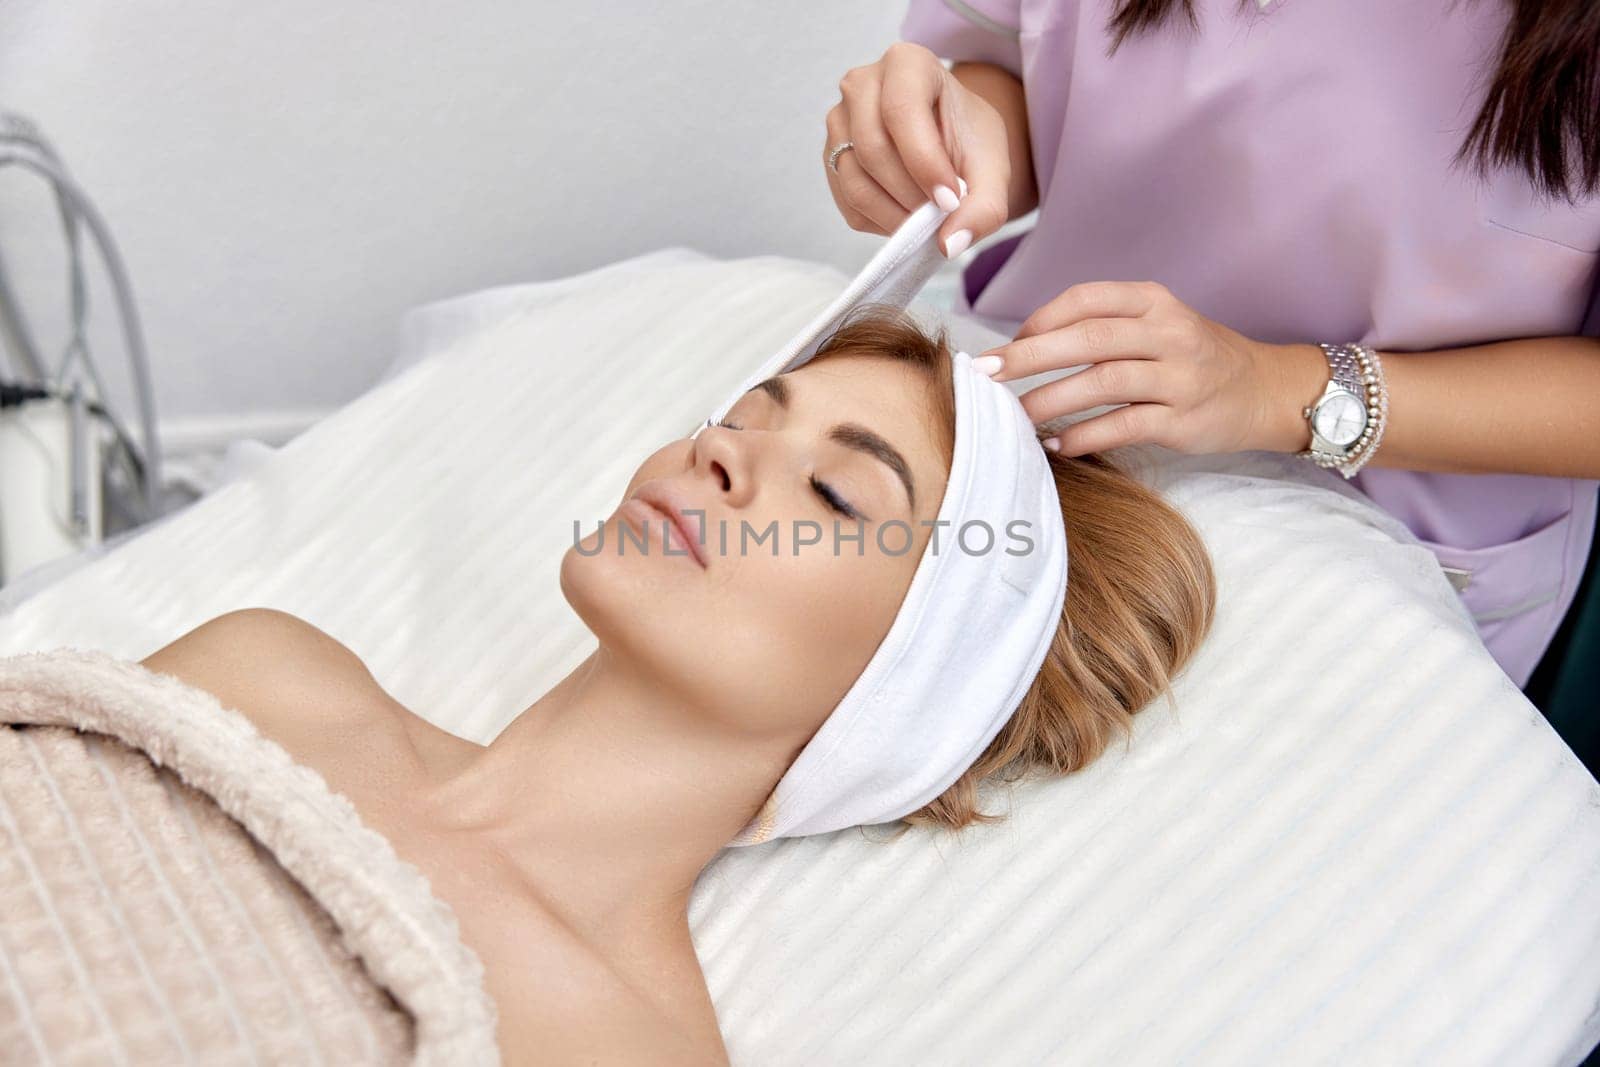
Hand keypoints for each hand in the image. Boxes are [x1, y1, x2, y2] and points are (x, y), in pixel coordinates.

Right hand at [825, 42, 1012, 256]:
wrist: (952, 145)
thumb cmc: (970, 143)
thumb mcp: (993, 169)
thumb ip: (985, 207)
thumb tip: (950, 245)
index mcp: (906, 63)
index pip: (901, 111)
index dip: (924, 163)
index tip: (951, 200)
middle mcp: (862, 85)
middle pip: (872, 149)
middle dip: (910, 195)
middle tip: (941, 213)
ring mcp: (839, 122)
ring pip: (855, 182)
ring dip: (895, 214)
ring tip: (927, 217)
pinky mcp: (832, 159)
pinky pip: (848, 203)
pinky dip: (881, 221)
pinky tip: (907, 213)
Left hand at [975, 280, 1325, 455]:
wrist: (1266, 391)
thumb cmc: (1193, 357)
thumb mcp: (1156, 324)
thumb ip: (1102, 326)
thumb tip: (1023, 347)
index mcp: (1154, 302)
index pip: (1084, 299)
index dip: (1038, 321)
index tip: (1005, 345)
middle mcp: (1168, 333)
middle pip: (1087, 339)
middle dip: (1029, 357)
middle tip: (986, 375)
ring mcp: (1179, 377)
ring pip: (1102, 382)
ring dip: (1050, 401)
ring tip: (1015, 417)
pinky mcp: (1183, 420)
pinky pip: (1123, 426)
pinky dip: (1084, 435)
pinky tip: (1056, 443)